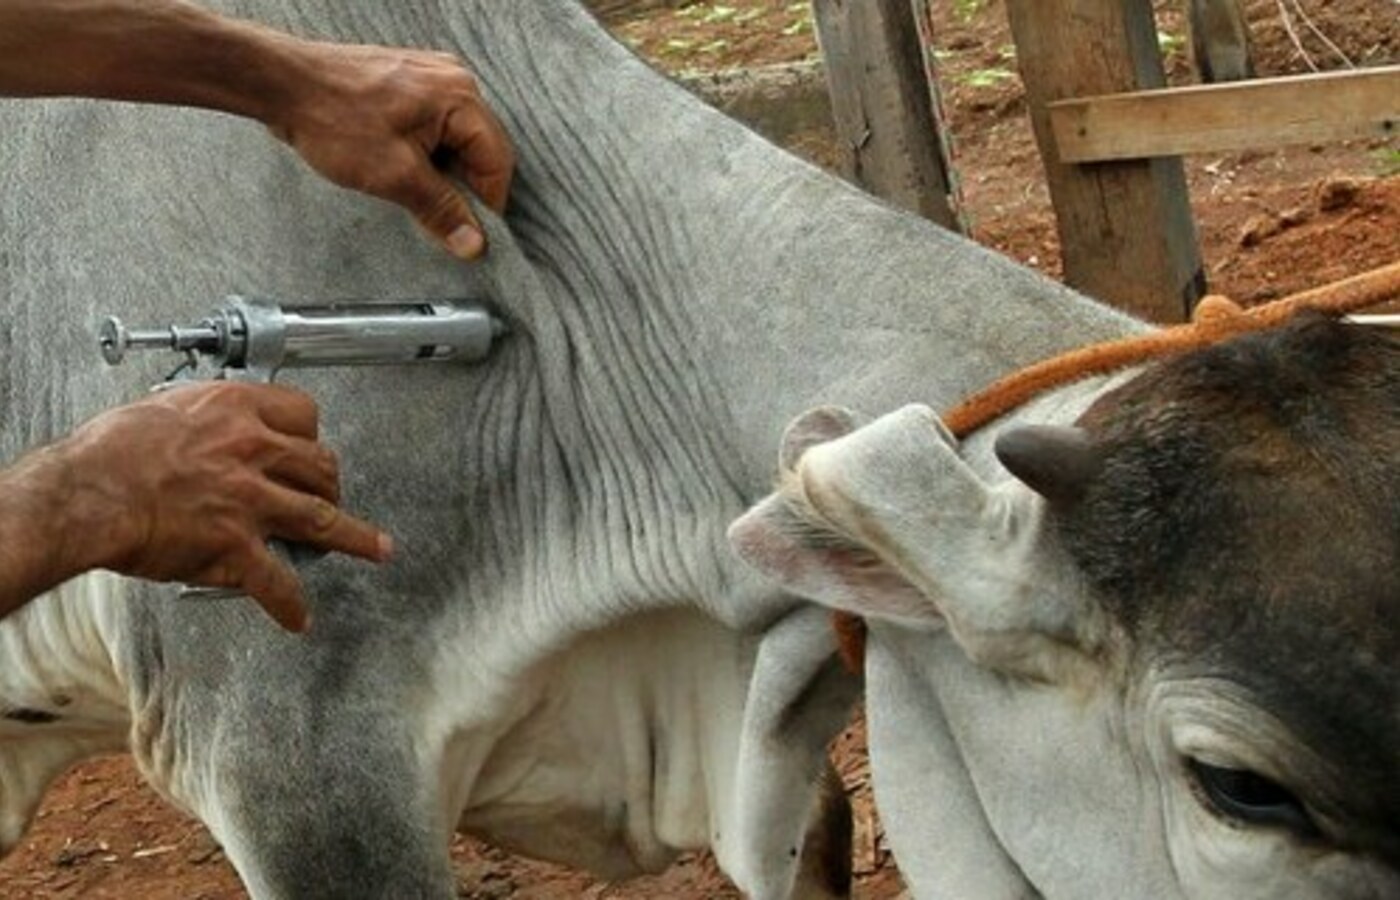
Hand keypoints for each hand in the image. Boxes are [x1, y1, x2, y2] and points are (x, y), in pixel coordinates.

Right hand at [57, 381, 392, 631]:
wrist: (85, 493)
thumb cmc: (109, 453)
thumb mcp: (163, 412)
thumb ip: (200, 422)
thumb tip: (205, 431)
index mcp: (237, 412)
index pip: (302, 413)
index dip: (310, 434)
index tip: (310, 445)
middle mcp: (254, 452)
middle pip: (321, 466)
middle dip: (332, 484)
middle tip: (332, 495)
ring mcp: (251, 501)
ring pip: (323, 519)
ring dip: (355, 538)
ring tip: (375, 548)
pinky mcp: (237, 546)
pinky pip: (277, 582)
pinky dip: (290, 604)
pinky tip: (298, 617)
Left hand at [269, 41, 514, 259]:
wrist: (281, 84)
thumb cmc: (332, 118)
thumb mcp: (395, 175)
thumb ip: (441, 210)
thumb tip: (473, 243)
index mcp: (460, 97)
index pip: (497, 161)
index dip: (488, 204)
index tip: (472, 235)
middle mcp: (452, 81)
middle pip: (479, 150)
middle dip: (462, 188)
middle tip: (440, 219)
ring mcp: (429, 79)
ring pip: (454, 141)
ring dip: (441, 173)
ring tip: (410, 190)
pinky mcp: (407, 85)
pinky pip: (433, 127)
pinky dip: (425, 154)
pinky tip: (401, 168)